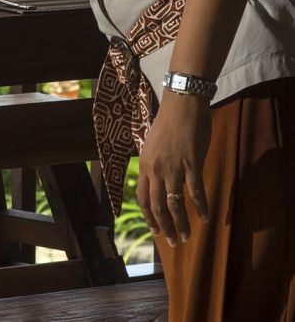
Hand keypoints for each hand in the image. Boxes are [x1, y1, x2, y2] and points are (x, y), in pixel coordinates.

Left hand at [136, 90, 210, 245]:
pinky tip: (206, 218)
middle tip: (172, 242)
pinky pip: (195, 192)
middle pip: (157, 205)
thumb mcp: (152, 145)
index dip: (148, 216)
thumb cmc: (168, 124)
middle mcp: (155, 169)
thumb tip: (156, 181)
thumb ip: (153, 165)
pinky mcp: (192, 164)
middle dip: (164, 226)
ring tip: (186, 237)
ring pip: (175, 203)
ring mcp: (173, 167)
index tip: (154, 230)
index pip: (142, 197)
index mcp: (144, 165)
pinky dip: (201, 207)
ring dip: (181, 223)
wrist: (182, 106)